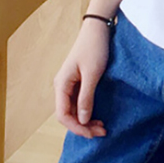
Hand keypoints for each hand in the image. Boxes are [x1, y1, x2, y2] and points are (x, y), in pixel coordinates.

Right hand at [53, 20, 110, 138]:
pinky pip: (79, 102)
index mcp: (61, 84)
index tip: (93, 134)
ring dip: (86, 120)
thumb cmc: (94, 48)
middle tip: (102, 132)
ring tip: (102, 127)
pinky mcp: (78, 81)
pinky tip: (97, 115)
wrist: (98, 28)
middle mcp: (62, 86)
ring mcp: (69, 84)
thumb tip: (82, 120)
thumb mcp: (92, 74)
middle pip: (68, 115)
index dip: (77, 127)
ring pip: (74, 109)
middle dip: (83, 126)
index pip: (63, 115)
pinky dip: (87, 110)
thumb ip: (86, 98)